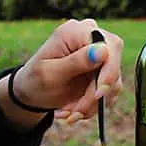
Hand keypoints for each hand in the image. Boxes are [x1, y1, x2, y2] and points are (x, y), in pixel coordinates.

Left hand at [0, 18, 123, 127]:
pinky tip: (73, 110)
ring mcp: (99, 56)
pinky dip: (92, 105)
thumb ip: (76, 62)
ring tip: (68, 113)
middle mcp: (91, 39)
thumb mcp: (50, 73)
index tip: (98, 95)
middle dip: (97, 94)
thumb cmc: (34, 79)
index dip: (109, 71)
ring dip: (92, 104)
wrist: (32, 93)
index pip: (108, 46)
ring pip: (113, 83)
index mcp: (76, 32)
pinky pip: (108, 92)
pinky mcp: (102, 72)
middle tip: (78, 112)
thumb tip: (103, 50)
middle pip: (113, 64)